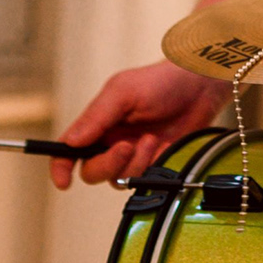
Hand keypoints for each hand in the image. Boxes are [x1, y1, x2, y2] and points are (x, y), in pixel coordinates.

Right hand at [54, 61, 222, 189]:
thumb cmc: (161, 82)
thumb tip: (70, 142)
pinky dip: (151, 166)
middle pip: (92, 171)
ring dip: (134, 162)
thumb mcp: (123, 92)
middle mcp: (111, 142)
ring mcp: (132, 155)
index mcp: (97, 123)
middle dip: (108, 163)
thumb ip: (96, 117)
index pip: (69, 150)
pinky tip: (162, 146)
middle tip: (127, 146)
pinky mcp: (154, 164)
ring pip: (118, 179)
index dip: (61, 167)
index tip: (63, 181)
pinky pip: (143, 180)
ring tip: (151, 139)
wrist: (201, 86)